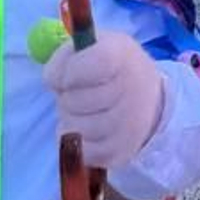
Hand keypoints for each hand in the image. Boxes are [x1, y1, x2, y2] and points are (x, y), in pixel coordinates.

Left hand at [41, 31, 164, 169]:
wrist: (148, 98)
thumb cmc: (111, 68)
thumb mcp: (92, 46)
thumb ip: (66, 56)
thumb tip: (51, 80)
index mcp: (122, 57)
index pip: (95, 63)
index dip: (71, 71)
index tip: (68, 75)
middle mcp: (130, 91)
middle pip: (76, 101)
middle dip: (66, 98)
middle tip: (74, 93)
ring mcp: (128, 126)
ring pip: (76, 129)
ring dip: (69, 120)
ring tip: (80, 111)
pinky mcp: (122, 153)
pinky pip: (83, 152)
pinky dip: (77, 142)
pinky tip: (86, 129)